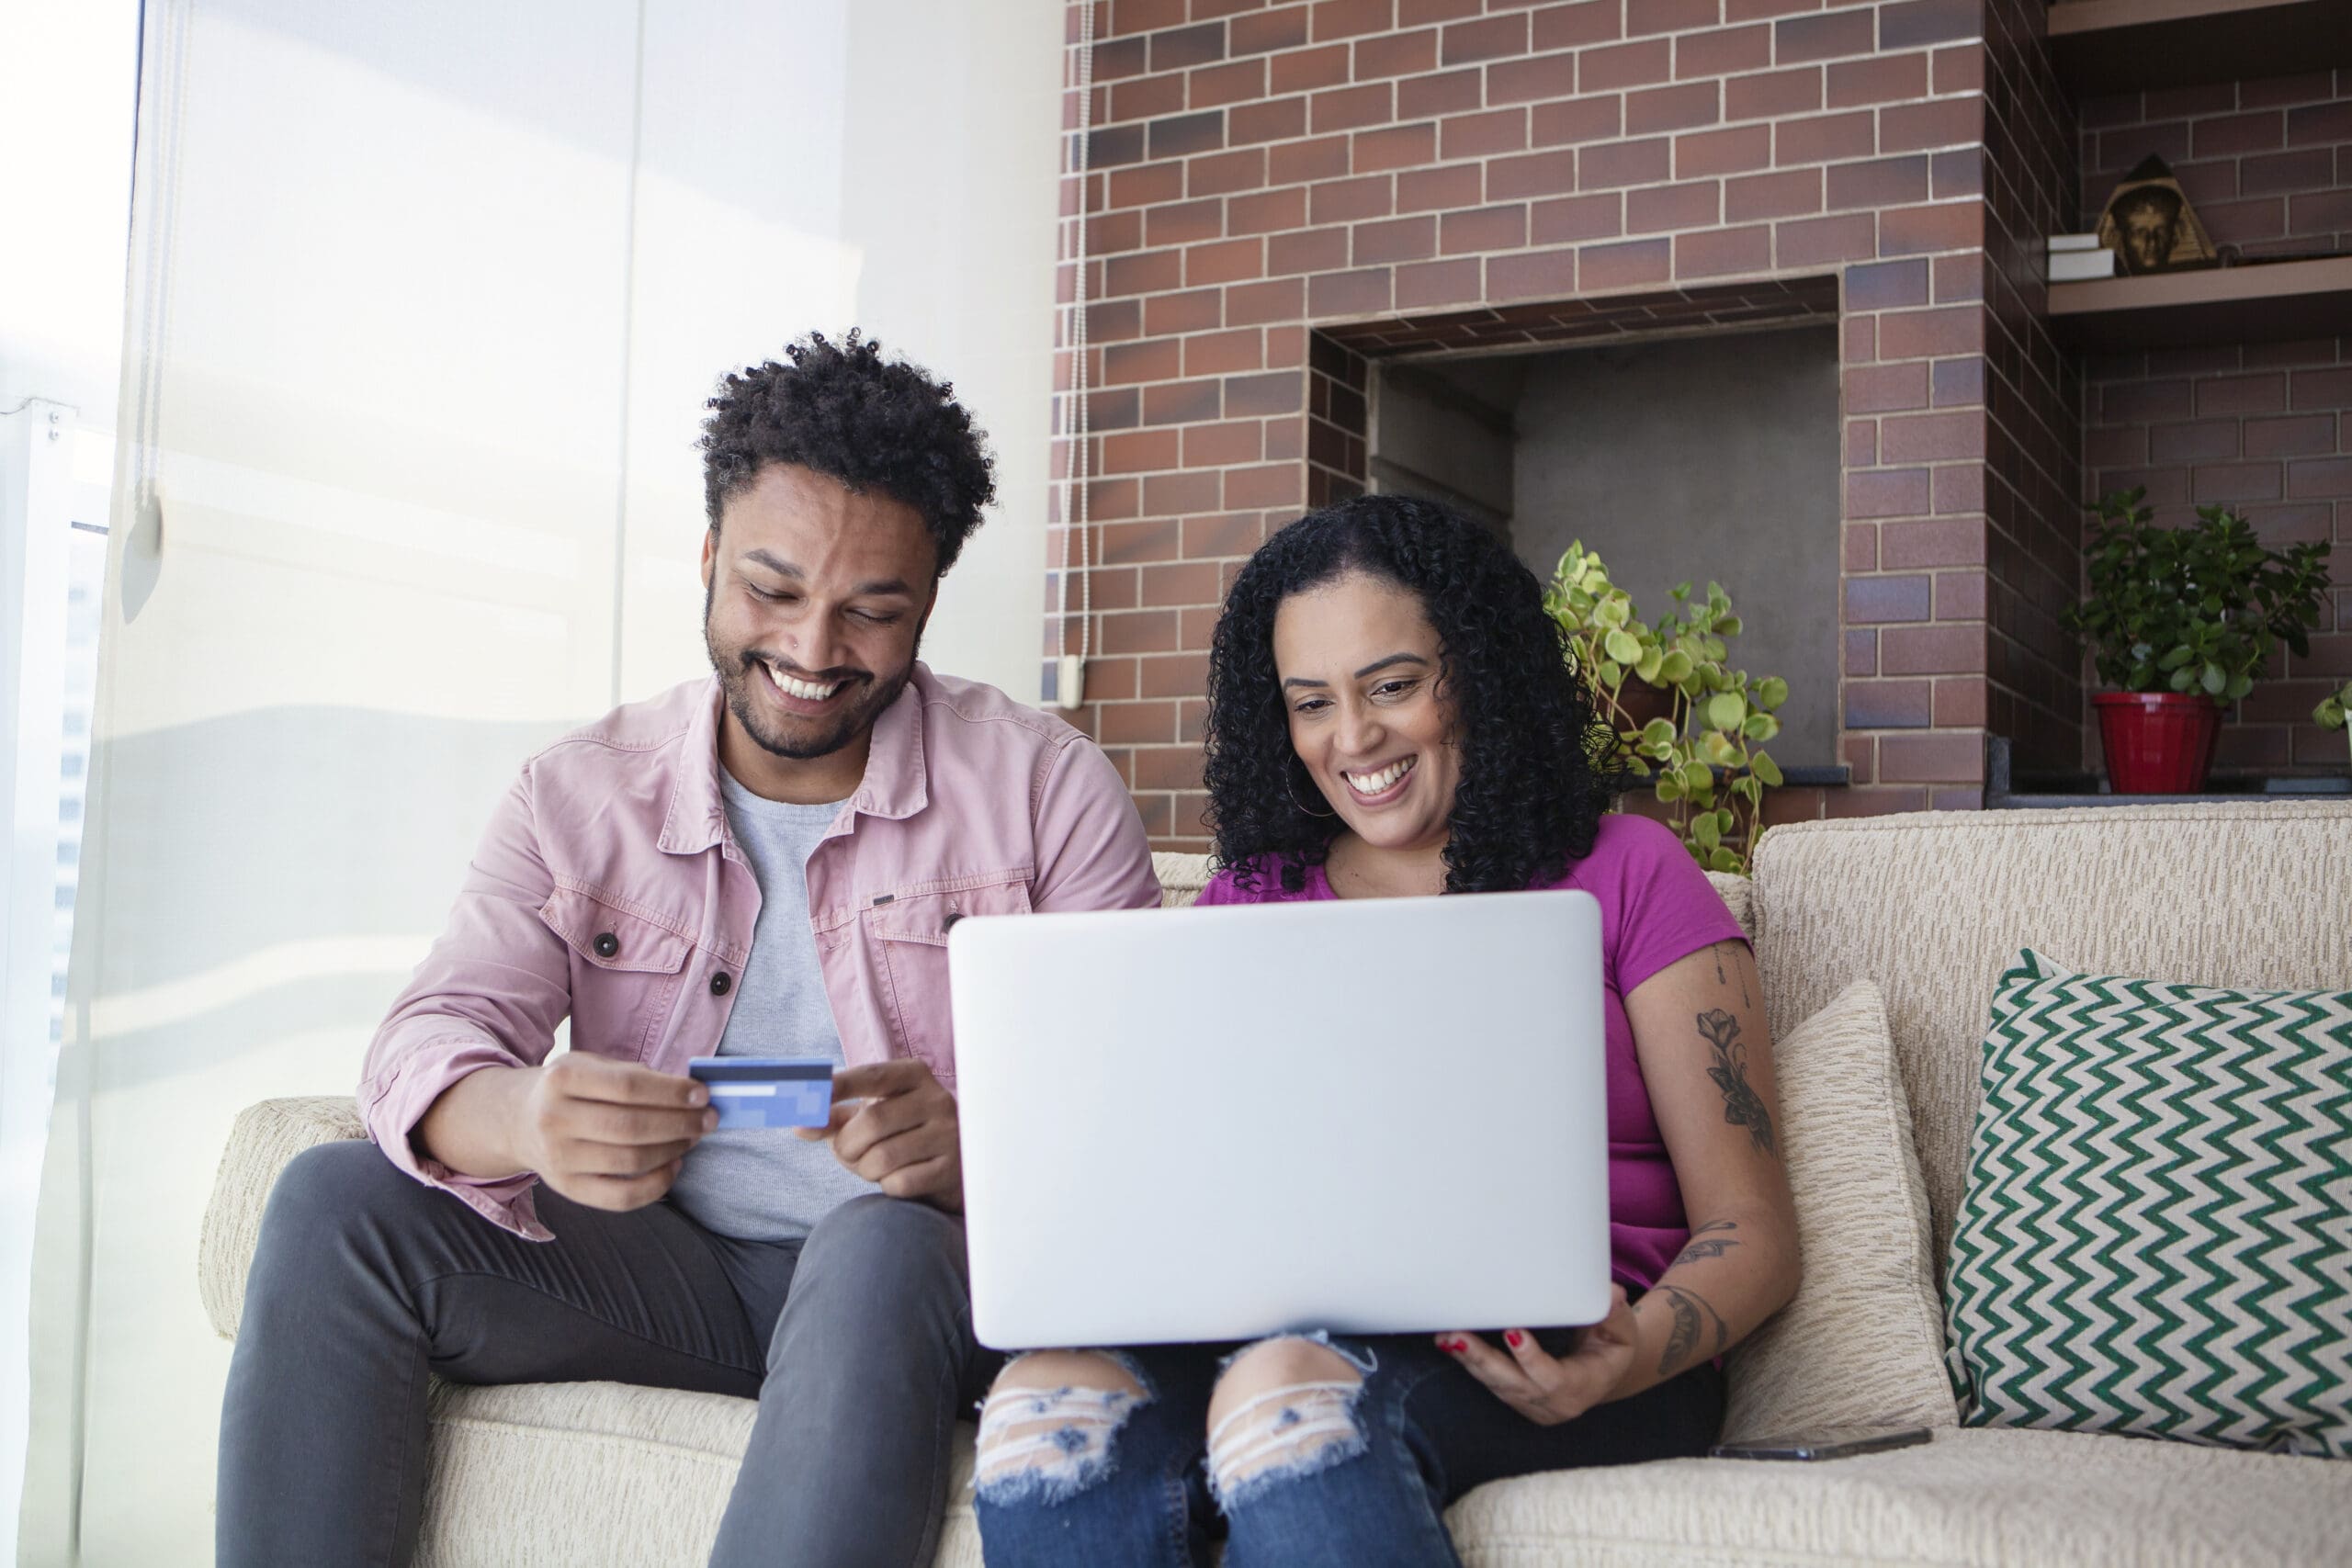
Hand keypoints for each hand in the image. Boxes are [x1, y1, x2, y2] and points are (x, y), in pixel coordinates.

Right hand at [514, 1053, 716, 1211]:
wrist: (517, 1121)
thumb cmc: (568, 1089)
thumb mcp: (589, 1064)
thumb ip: (632, 1074)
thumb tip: (687, 1092)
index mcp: (562, 1078)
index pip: (628, 1086)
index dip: (671, 1092)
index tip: (702, 1094)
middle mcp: (555, 1119)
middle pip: (630, 1126)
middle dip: (680, 1123)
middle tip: (708, 1119)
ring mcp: (558, 1158)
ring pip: (630, 1161)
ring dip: (673, 1150)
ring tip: (693, 1137)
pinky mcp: (567, 1188)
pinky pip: (620, 1197)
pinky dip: (656, 1185)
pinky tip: (674, 1165)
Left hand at [795, 1058, 962, 1210]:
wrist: (953, 1165)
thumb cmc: (901, 1133)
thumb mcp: (871, 1116)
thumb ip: (834, 1118)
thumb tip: (800, 1125)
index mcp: (914, 1075)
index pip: (872, 1075)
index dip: (839, 1085)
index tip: (810, 1095)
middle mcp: (937, 1099)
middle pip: (872, 1121)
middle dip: (847, 1145)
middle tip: (846, 1152)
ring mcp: (948, 1134)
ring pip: (883, 1157)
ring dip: (864, 1169)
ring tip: (874, 1166)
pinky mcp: (950, 1168)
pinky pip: (899, 1183)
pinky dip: (887, 1185)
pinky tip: (899, 1177)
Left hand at [1435, 1284, 1639, 1425]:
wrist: (1605, 1374)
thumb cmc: (1612, 1346)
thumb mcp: (1621, 1331)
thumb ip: (1614, 1314)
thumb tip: (1612, 1294)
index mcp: (1582, 1387)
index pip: (1552, 1378)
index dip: (1531, 1358)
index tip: (1512, 1333)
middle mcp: (1553, 1404)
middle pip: (1513, 1385)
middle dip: (1483, 1360)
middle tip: (1456, 1336)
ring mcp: (1531, 1404)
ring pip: (1495, 1384)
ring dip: (1469, 1360)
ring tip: (1445, 1335)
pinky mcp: (1515, 1398)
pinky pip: (1489, 1382)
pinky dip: (1469, 1362)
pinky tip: (1448, 1342)